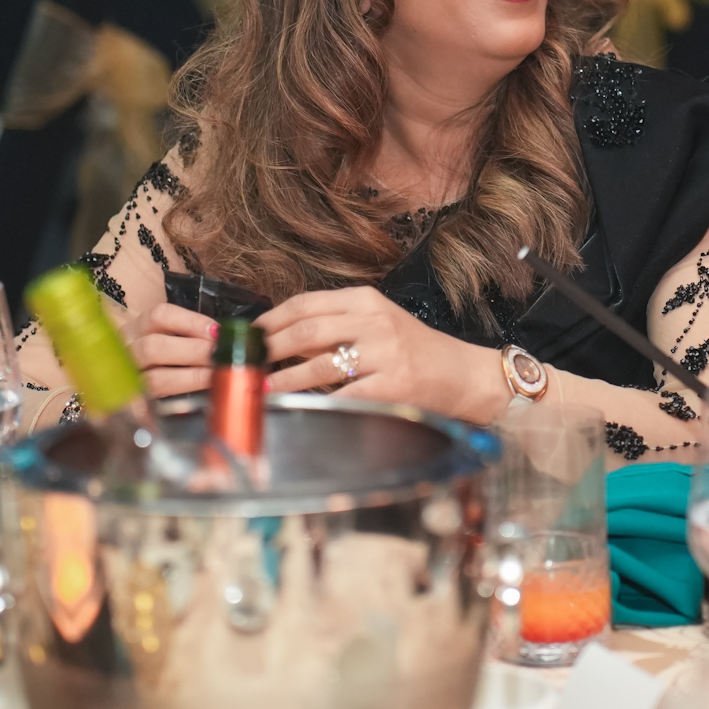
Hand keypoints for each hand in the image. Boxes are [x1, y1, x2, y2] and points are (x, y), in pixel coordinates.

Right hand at [119, 302, 218, 399]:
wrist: (133, 393)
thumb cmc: (164, 361)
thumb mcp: (173, 340)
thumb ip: (195, 337)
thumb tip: (226, 338)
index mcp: (139, 328)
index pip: (160, 316)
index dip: (192, 322)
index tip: (217, 332)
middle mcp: (127, 351)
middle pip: (153, 346)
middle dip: (194, 351)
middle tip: (220, 358)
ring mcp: (127, 381)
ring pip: (154, 379)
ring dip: (191, 378)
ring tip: (215, 379)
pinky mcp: (133, 409)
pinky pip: (151, 410)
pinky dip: (177, 406)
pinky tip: (199, 403)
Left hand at [255, 286, 504, 423]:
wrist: (464, 375)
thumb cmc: (416, 352)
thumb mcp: (378, 326)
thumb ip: (336, 327)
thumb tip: (280, 340)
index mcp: (366, 300)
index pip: (305, 303)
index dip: (270, 319)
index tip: (248, 335)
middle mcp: (374, 321)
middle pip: (306, 328)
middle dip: (269, 347)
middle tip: (244, 362)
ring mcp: (385, 353)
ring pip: (318, 362)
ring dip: (283, 378)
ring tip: (260, 388)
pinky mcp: (391, 385)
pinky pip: (342, 394)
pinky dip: (314, 402)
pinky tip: (296, 408)